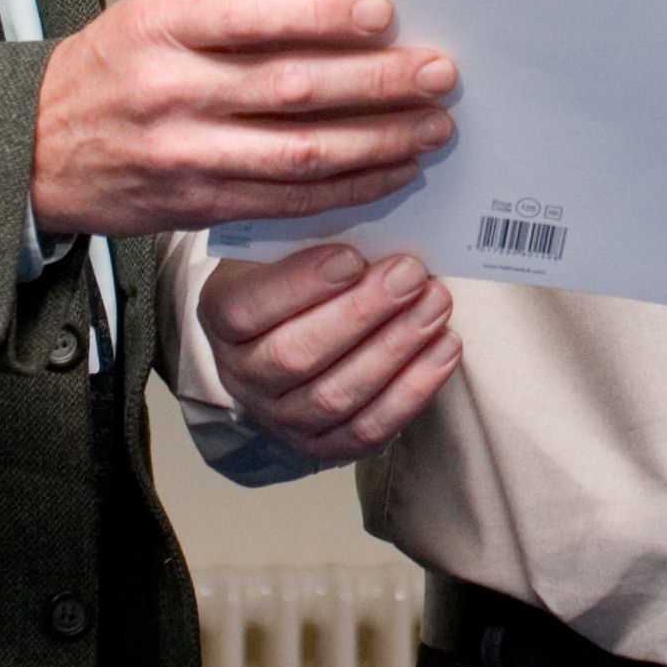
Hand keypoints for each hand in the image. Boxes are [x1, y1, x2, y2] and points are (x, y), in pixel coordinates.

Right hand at [31, 0, 456, 236]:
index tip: (385, 12)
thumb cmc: (110, 68)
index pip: (252, 16)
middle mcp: (172, 92)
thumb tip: (337, 15)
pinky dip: (347, 187)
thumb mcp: (154, 16)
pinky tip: (390, 171)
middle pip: (292, 87)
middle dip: (377, 83)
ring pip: (299, 153)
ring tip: (432, 127)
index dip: (323, 16)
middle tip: (439, 73)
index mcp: (160, 27)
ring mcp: (184, 155)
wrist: (33, 148)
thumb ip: (233, 16)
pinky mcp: (196, 205)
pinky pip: (285, 199)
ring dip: (378, 141)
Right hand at [199, 243, 461, 462]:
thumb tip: (375, 220)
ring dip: (396, 348)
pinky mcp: (322, 446)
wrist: (285, 333)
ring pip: (336, 395)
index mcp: (222, 315)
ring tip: (436, 305)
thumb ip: (316, 233)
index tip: (353, 258)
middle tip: (411, 275)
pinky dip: (413, 389)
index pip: (249, 307)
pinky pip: (368, 428)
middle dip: (362, 313)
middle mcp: (243, 374)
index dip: (301, 284)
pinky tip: (444, 348)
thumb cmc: (293, 274)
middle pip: (297, 354)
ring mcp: (280, 418)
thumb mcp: (284, 243)